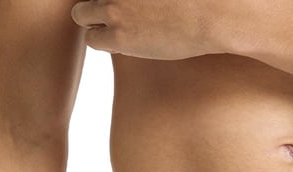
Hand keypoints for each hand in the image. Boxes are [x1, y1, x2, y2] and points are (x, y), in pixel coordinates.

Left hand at [70, 0, 229, 59]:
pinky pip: (92, 40)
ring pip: (81, 15)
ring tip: (119, 31)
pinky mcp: (118, 34)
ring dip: (96, 24)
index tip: (122, 6)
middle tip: (116, 17)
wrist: (211, 16)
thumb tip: (141, 5)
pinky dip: (102, 43)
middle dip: (95, 6)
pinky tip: (122, 45)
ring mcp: (113, 7)